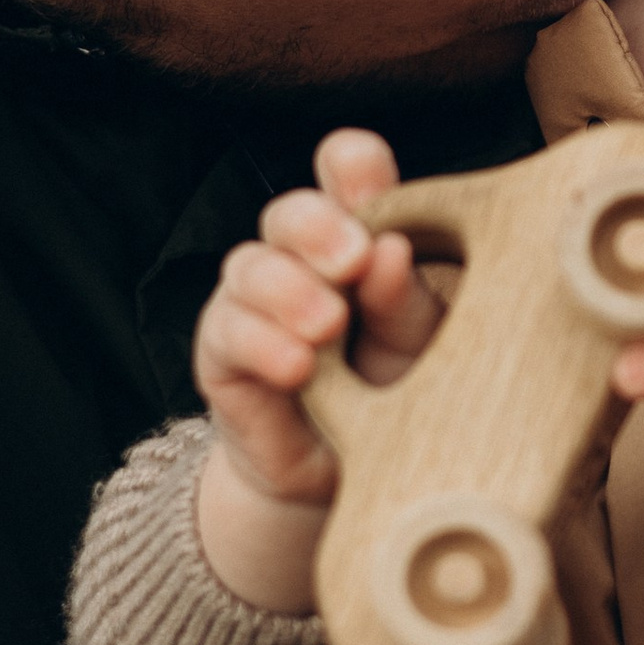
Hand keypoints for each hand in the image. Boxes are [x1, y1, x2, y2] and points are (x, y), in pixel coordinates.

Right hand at [190, 129, 441, 610]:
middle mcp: (300, 258)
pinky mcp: (225, 354)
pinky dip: (262, 343)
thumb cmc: (396, 391)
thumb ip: (406, 302)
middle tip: (356, 257)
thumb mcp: (419, 346)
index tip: (369, 172)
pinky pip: (228, 332)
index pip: (346, 173)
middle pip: (292, 212)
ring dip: (289, 289)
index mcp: (359, 235)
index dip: (353, 167)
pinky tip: (297, 366)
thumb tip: (393, 252)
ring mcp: (256, 301)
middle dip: (319, 225)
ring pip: (250, 265)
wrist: (345, 477)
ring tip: (328, 324)